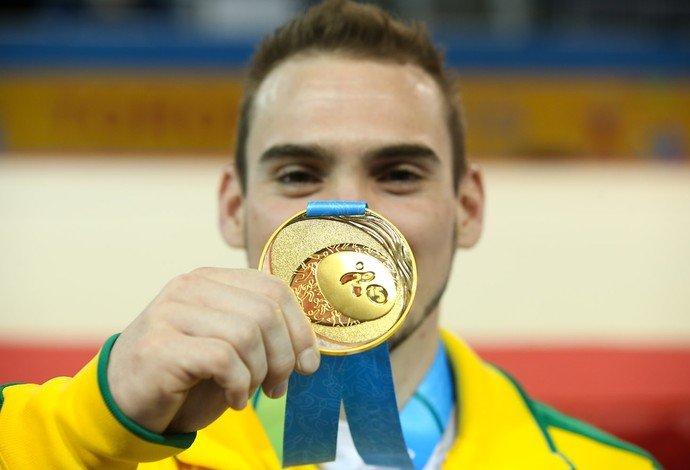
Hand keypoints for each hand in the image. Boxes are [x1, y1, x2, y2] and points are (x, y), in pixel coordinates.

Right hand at [106, 268, 319, 433]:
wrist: (125, 402)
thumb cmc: (188, 375)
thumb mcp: (230, 344)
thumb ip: (262, 331)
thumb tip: (309, 347)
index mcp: (211, 279)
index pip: (273, 289)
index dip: (300, 328)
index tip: (307, 363)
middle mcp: (189, 286)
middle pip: (266, 312)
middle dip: (283, 357)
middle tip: (276, 387)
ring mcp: (170, 312)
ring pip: (247, 334)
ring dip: (259, 374)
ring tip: (248, 392)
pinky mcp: (160, 345)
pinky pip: (223, 359)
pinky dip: (238, 385)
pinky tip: (232, 399)